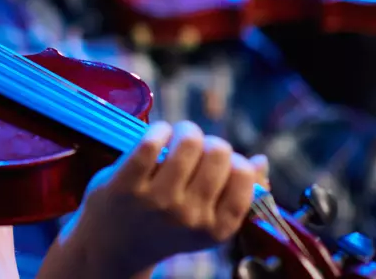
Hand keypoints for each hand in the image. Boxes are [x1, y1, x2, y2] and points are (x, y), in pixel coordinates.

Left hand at [67, 121, 267, 274]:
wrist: (113, 246)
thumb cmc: (165, 226)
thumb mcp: (205, 220)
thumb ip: (235, 193)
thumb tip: (261, 160)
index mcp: (217, 228)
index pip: (244, 178)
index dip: (235, 160)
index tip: (219, 160)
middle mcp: (190, 216)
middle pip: (219, 153)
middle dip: (210, 142)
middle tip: (196, 145)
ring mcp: (158, 201)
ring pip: (189, 143)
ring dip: (186, 130)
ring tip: (179, 134)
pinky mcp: (126, 185)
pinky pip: (152, 143)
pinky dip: (159, 130)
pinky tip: (159, 133)